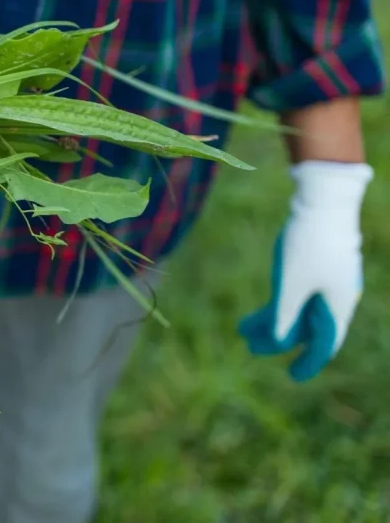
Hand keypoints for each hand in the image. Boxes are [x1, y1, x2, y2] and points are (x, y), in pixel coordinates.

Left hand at [238, 161, 372, 381]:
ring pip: (297, 310)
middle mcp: (334, 298)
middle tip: (251, 346)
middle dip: (279, 339)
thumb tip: (277, 344)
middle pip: (306, 328)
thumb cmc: (309, 244)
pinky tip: (256, 311)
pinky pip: (294, 293)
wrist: (321, 202)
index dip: (309, 362)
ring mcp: (324, 282)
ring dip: (272, 321)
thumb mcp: (292, 285)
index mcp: (336, 306)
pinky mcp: (312, 266)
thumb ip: (285, 317)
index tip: (293, 376)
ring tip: (243, 329)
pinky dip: (275, 304)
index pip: (324, 344)